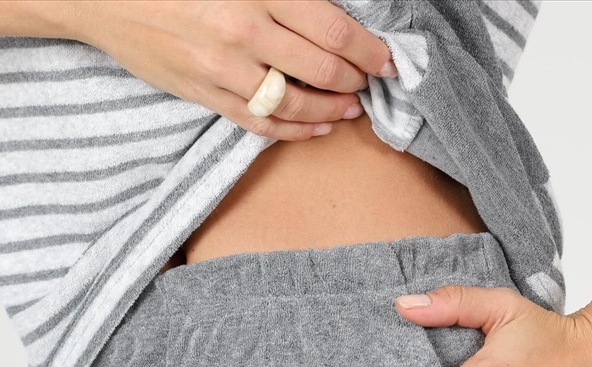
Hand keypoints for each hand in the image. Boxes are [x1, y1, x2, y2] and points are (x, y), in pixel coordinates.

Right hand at [72, 0, 395, 140]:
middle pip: (321, 69)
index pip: (332, 30)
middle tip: (370, 82)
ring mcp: (223, 70)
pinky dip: (294, 130)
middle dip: (355, 80)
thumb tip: (324, 10)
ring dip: (331, 110)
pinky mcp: (205, 95)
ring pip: (294, 103)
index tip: (387, 60)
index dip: (368, 50)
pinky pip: (260, 124)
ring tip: (349, 109)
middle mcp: (243, 32)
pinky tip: (315, 128)